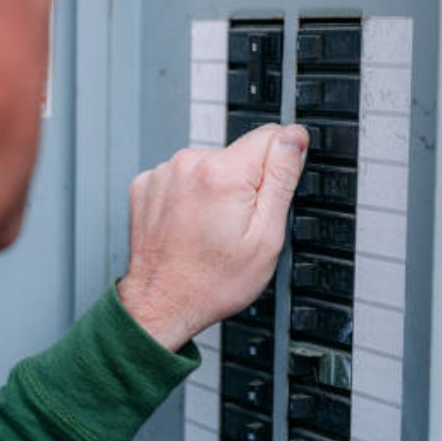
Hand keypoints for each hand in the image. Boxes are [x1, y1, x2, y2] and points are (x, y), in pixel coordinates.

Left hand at [117, 124, 308, 351]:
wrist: (162, 304)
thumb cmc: (211, 283)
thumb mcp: (267, 238)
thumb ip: (282, 179)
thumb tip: (294, 138)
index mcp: (223, 174)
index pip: (272, 136)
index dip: (279, 167)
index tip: (267, 198)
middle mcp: (189, 163)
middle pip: (239, 153)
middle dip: (246, 183)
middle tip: (237, 226)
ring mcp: (163, 173)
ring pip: (211, 164)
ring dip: (216, 189)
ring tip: (210, 229)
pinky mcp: (147, 184)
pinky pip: (183, 176)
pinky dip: (189, 196)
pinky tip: (190, 225)